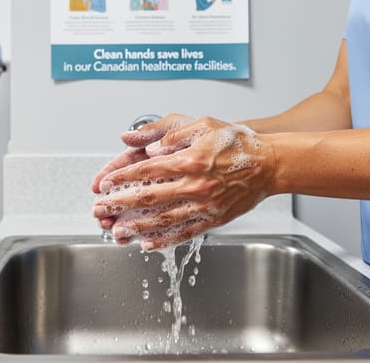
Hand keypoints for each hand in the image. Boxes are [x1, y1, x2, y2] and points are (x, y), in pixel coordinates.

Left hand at [92, 117, 274, 250]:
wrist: (270, 164)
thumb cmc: (237, 143)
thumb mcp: (203, 124)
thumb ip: (171, 132)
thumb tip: (145, 144)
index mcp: (190, 160)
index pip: (147, 169)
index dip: (122, 177)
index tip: (105, 183)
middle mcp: (195, 185)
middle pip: (149, 197)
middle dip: (120, 204)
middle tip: (99, 209)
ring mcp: (204, 205)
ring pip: (163, 219)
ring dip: (136, 226)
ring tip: (116, 232)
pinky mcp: (213, 219)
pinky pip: (185, 232)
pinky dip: (164, 240)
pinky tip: (147, 244)